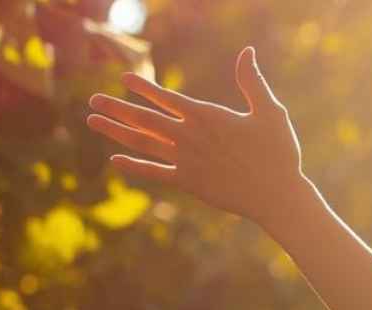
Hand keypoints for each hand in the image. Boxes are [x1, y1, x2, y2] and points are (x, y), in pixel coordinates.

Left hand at [86, 47, 313, 226]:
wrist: (277, 195)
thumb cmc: (279, 152)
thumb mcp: (270, 112)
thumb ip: (252, 82)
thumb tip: (247, 52)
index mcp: (208, 117)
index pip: (167, 97)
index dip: (144, 87)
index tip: (124, 78)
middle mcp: (190, 137)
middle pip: (145, 119)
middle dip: (116, 107)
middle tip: (93, 100)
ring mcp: (186, 160)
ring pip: (142, 143)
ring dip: (115, 131)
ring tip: (92, 121)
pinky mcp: (188, 182)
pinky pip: (154, 172)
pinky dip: (133, 166)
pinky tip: (115, 160)